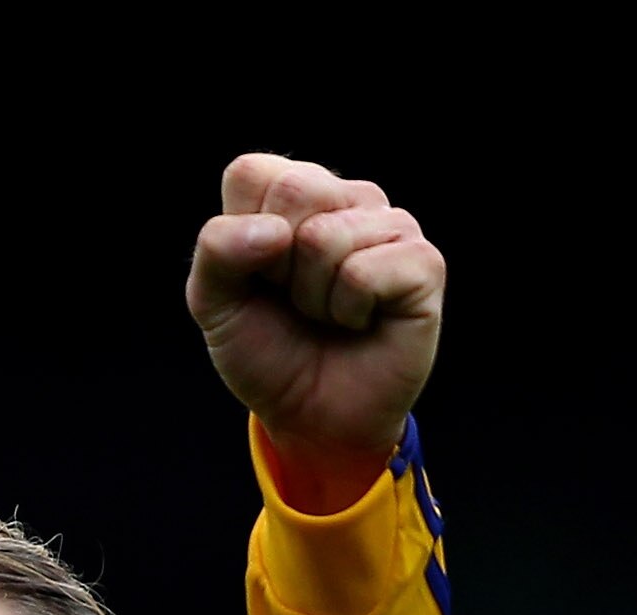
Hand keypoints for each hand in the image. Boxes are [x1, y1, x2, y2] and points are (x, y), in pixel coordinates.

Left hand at [188, 154, 444, 508]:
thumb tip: (274, 231)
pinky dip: (348, 312)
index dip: (243, 239)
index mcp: (294, 192)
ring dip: (314, 297)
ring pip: (326, 237)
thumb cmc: (268, 354)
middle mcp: (347, 196)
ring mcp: (390, 224)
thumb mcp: (214, 305)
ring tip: (330, 315)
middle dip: (279, 266)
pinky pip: (362, 272)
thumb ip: (215, 251)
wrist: (312, 419)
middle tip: (297, 301)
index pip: (252, 173)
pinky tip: (362, 322)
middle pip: (294, 191)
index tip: (260, 279)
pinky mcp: (422, 262)